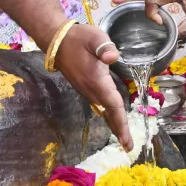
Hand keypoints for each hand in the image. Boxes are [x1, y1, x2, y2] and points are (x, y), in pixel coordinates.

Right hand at [52, 24, 131, 150]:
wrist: (56, 40)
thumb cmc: (78, 38)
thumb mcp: (94, 38)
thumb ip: (105, 47)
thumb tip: (112, 57)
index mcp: (97, 81)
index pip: (113, 106)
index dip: (122, 124)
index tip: (126, 142)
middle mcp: (92, 90)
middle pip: (110, 114)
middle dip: (119, 130)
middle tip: (128, 147)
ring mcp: (87, 90)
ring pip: (104, 110)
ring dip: (114, 123)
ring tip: (123, 137)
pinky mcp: (85, 87)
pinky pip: (100, 105)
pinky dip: (108, 114)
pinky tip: (112, 117)